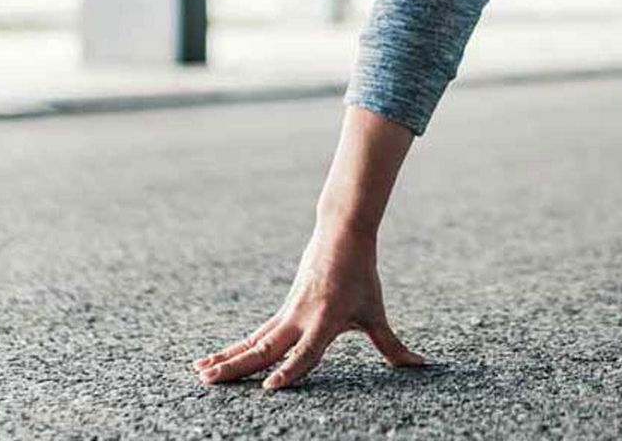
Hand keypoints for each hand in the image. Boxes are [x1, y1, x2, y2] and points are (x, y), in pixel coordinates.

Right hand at [193, 224, 426, 390]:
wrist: (341, 233)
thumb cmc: (361, 275)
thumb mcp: (375, 312)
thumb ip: (392, 346)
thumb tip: (420, 367)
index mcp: (325, 321)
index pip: (306, 353)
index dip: (291, 372)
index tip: (272, 389)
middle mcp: (300, 320)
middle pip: (265, 349)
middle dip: (238, 367)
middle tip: (211, 381)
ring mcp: (287, 315)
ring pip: (253, 342)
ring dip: (227, 358)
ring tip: (201, 373)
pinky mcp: (281, 312)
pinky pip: (255, 336)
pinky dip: (233, 349)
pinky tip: (212, 360)